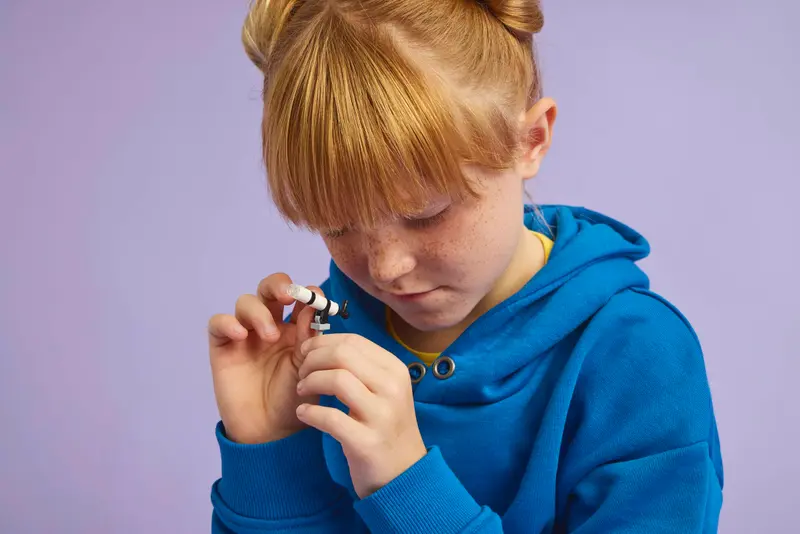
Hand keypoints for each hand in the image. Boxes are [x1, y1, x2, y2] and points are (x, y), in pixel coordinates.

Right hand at [207, 273, 322, 443]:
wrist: (272, 432)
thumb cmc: (295, 400)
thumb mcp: (310, 368)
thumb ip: (311, 338)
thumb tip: (314, 307)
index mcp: (296, 329)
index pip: (299, 298)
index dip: (306, 293)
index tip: (317, 300)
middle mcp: (271, 326)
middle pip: (270, 289)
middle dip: (278, 285)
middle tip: (287, 295)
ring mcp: (246, 335)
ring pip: (246, 302)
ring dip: (259, 311)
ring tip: (270, 336)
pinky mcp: (223, 347)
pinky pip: (219, 323)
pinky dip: (228, 323)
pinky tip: (241, 335)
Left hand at [294, 334, 427, 498]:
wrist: (405, 472)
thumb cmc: (385, 426)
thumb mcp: (383, 390)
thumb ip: (359, 367)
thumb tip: (320, 343)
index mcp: (395, 370)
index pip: (353, 340)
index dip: (323, 342)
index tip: (306, 352)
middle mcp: (392, 388)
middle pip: (343, 354)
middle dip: (313, 359)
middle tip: (301, 372)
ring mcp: (382, 415)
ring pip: (337, 379)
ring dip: (310, 382)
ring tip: (302, 391)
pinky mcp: (367, 442)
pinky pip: (330, 418)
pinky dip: (310, 412)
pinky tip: (303, 413)